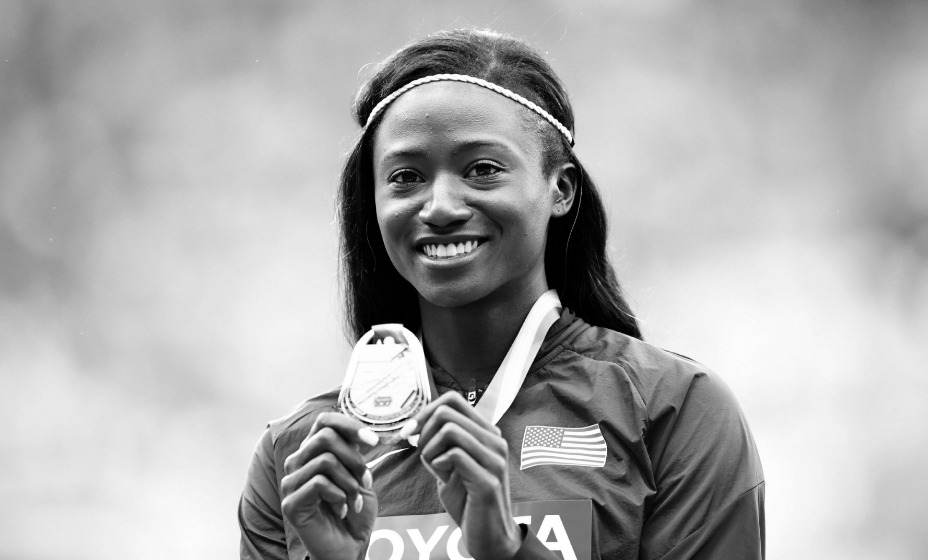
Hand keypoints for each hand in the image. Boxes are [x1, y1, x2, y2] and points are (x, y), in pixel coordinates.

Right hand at [281, 412, 379, 559]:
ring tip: (354, 500)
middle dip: (355, 458)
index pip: (324, 421)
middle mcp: (298, 462)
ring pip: (326, 460)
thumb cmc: (353, 511)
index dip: (349, 425)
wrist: (349, 546)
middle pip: (326, 437)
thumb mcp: (359, 475)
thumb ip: (354, 452)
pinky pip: (319, 483)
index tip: (373, 441)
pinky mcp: (290, 503)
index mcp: (313, 452)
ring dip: (350, 482)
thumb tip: (363, 433)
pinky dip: (340, 496)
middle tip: (365, 480)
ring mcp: (291, 482)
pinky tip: (342, 509)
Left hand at [400, 392, 522, 559]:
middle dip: (423, 431)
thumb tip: (416, 425)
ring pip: (450, 429)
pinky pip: (454, 454)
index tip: (410, 432)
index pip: (453, 399)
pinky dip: (438, 464)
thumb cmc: (468, 501)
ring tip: (434, 467)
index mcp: (486, 433)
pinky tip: (443, 477)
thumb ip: (441, 443)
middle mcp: (495, 441)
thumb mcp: (451, 466)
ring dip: (430, 448)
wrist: (489, 537)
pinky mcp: (488, 480)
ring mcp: (494, 459)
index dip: (424, 411)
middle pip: (446, 411)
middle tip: (420, 453)